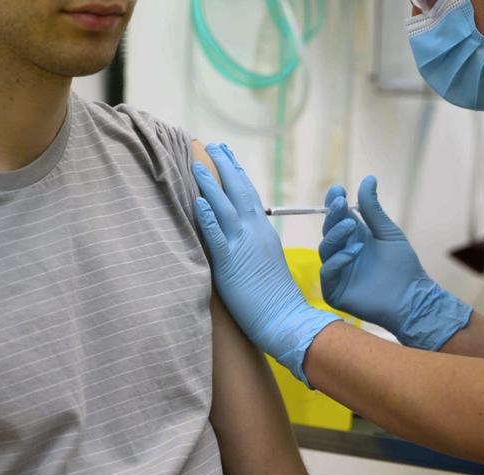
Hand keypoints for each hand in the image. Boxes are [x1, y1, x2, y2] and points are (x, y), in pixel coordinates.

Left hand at [191, 143, 338, 385]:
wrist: (285, 318)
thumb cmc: (273, 295)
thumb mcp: (264, 259)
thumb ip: (250, 242)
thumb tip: (235, 232)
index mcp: (262, 230)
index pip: (249, 194)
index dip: (237, 174)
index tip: (228, 156)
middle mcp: (255, 232)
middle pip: (239, 191)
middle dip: (226, 166)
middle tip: (214, 146)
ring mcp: (243, 245)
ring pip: (225, 207)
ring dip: (211, 184)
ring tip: (197, 165)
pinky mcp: (231, 263)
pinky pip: (218, 236)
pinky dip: (208, 218)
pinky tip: (199, 202)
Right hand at [319, 175, 471, 349]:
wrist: (412, 298)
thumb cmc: (402, 266)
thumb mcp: (387, 232)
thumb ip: (373, 209)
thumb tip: (368, 178)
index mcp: (352, 238)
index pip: (336, 218)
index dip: (333, 204)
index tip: (337, 190)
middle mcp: (341, 253)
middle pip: (328, 231)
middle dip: (332, 216)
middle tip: (340, 203)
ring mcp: (336, 272)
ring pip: (325, 249)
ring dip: (336, 236)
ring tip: (352, 227)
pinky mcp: (333, 290)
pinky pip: (328, 271)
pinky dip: (339, 259)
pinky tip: (354, 251)